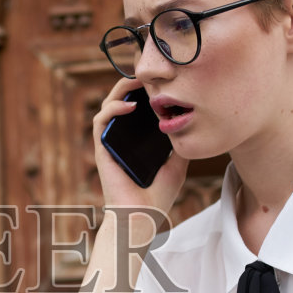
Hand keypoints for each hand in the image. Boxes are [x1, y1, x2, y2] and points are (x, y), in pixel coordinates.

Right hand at [91, 77, 188, 215]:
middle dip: (134, 83)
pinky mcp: (101, 149)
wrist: (141, 220)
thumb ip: (179, 145)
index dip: (146, 91)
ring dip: (121, 89)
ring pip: (109, 105)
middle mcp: (121, 139)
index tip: (162, 79)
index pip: (138, 108)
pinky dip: (112, 109)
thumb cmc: (156, 199)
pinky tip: (128, 106)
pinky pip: (100, 122)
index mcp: (136, 141)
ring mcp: (110, 143)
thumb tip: (192, 125)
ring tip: (138, 81)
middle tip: (150, 73)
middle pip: (123, 101)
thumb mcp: (176, 166)